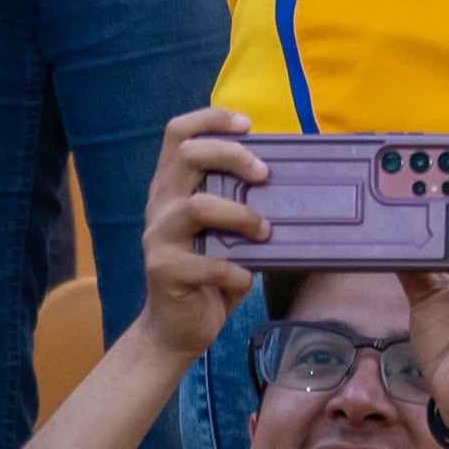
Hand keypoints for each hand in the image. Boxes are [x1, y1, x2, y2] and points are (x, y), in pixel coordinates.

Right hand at [131, 106, 269, 363]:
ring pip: (197, 207)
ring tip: (265, 231)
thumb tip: (290, 182)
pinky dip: (235, 269)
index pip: (177, 133)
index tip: (247, 123)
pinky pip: (206, 263)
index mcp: (172, 188)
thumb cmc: (209, 273)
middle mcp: (160, 206)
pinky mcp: (165, 272)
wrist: (175, 330)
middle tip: (264, 174)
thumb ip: (238, 203)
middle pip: (187, 155)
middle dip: (232, 155)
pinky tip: (245, 278)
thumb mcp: (221, 231)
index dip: (211, 119)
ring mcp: (158, 238)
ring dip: (241, 215)